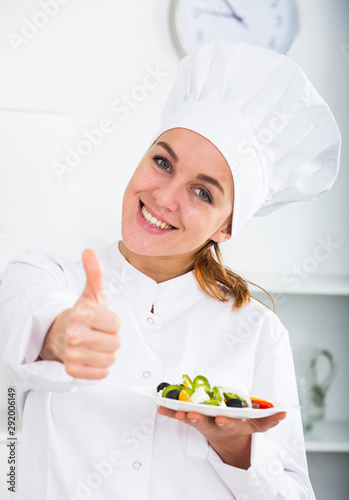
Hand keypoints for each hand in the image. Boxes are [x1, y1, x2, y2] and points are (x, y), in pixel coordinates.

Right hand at [40, 249, 119, 379]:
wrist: (62, 334)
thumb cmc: (83, 315)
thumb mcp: (91, 294)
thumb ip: (94, 273)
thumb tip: (88, 252)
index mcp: (81, 315)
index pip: (116, 324)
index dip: (112, 322)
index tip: (101, 320)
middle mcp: (74, 335)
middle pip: (115, 343)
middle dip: (110, 338)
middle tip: (98, 333)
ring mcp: (72, 354)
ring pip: (110, 359)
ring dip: (106, 353)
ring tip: (95, 345)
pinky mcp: (72, 371)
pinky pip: (101, 373)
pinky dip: (100, 368)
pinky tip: (91, 357)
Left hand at [157, 406, 285, 467]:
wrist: (228, 438)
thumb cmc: (242, 425)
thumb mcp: (257, 424)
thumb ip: (269, 419)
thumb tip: (284, 413)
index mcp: (231, 424)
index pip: (229, 423)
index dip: (226, 421)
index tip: (222, 418)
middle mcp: (215, 424)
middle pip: (206, 422)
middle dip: (198, 418)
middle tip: (191, 414)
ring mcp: (202, 422)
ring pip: (191, 419)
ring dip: (181, 415)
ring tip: (173, 410)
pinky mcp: (192, 419)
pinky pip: (179, 416)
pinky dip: (169, 413)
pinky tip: (160, 408)